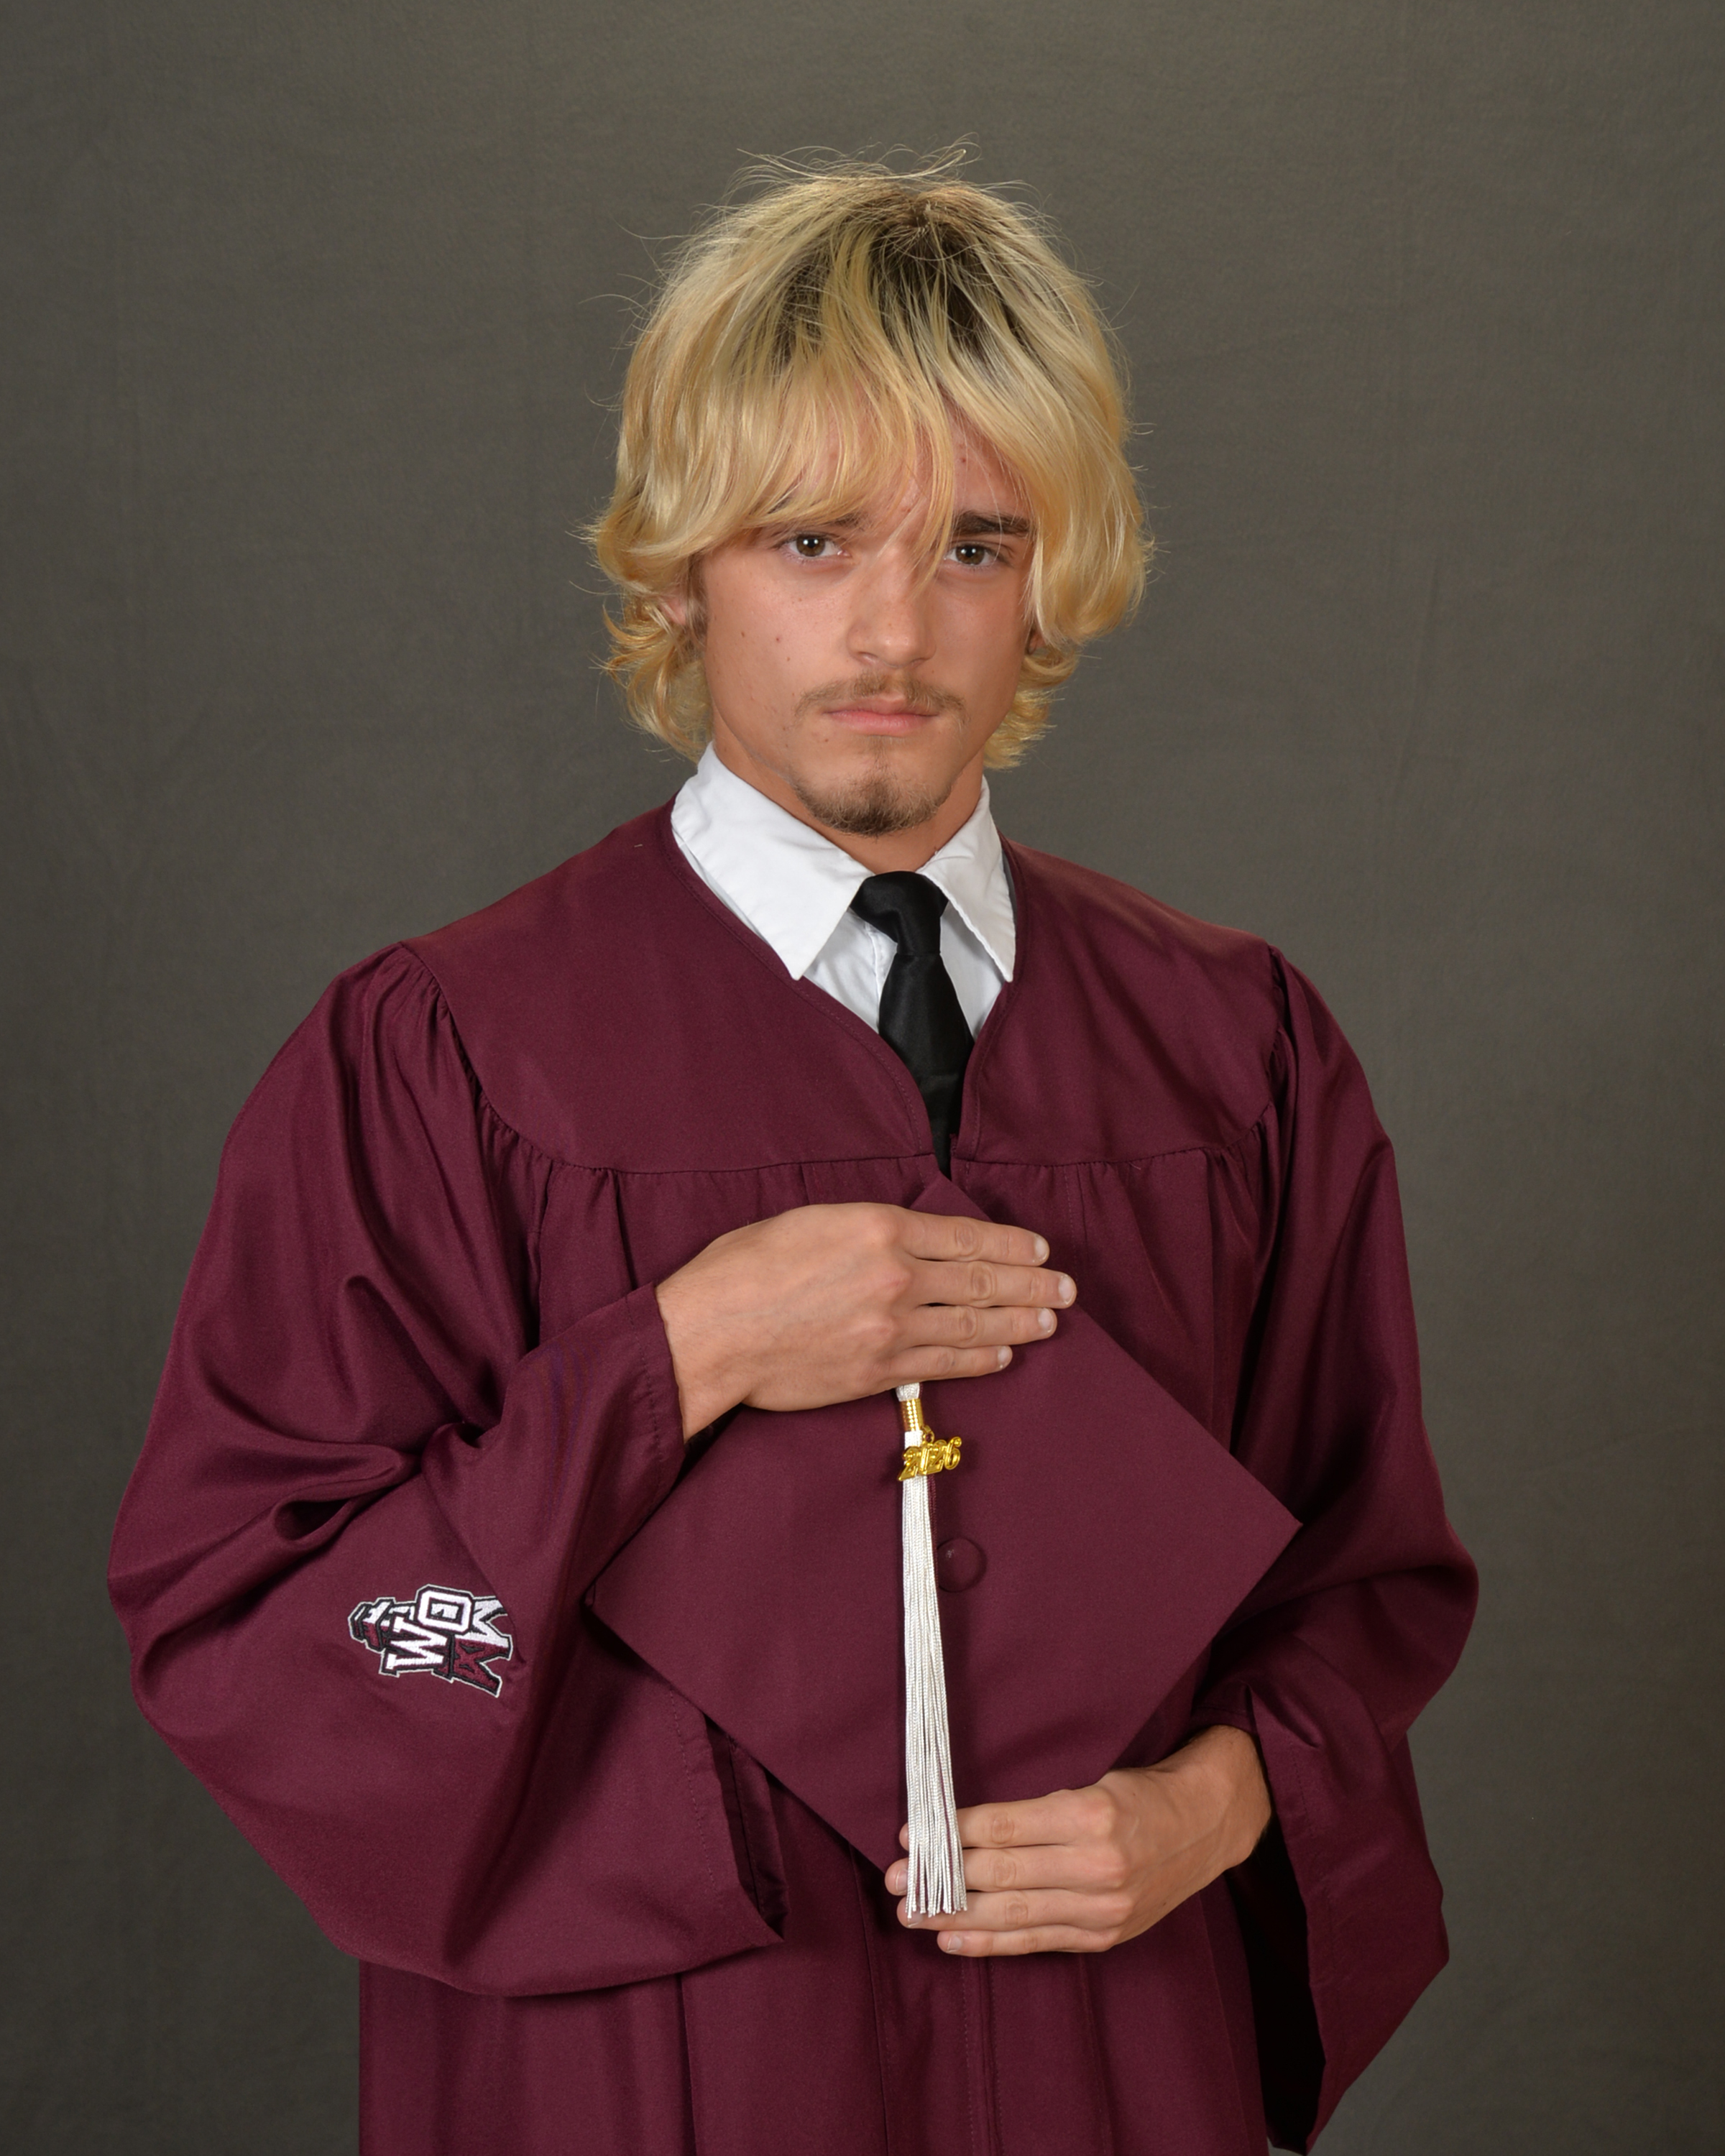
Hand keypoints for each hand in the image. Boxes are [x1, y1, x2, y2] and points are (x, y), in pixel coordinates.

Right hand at [653, 1202, 1075, 1438]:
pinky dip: (980, 1358)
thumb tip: (908, 1239)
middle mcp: (896, 1276)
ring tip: (1049, 1322)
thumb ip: (868, 1228)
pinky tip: (1003, 1354)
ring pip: (973, 1323)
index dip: (1011, 1245)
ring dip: (1018, 1323)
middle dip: (1031, 1285)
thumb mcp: (811, 1220)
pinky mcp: (879, 1370)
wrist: (713, 1331)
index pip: (966, 1236)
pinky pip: (944, 1363)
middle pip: (982, 1280)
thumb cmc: (745, 1268)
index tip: (1038, 1250)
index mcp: (879, 1228)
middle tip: (1065, 1289)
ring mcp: (891, 1327)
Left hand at [884, 1726, 1270, 1955]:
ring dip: (953, 1915)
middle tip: (893, 1879)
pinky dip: (990, 1942)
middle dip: (940, 1879)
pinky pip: (1036, 1940)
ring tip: (908, 1912)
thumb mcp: (1092, 1780)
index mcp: (1091, 1813)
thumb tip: (962, 1823)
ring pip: (1012, 1914)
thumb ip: (1034, 1807)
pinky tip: (952, 1938)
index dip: (952, 1833)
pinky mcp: (1104, 1936)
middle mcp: (1097, 1865)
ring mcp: (1102, 1909)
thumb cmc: (1138, 1794)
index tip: (910, 1834)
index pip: (1004, 1826)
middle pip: (1001, 1875)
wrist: (1204, 1826)